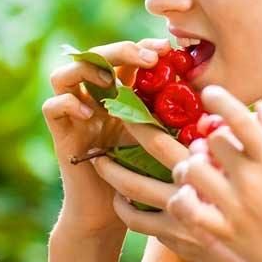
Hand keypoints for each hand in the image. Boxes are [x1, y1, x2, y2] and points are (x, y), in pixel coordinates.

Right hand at [42, 38, 170, 237]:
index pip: (124, 58)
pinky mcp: (61, 135)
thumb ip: (174, 115)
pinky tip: (91, 114)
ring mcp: (74, 117)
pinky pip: (52, 106)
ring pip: (64, 74)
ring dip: (86, 69)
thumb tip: (208, 94)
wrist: (112, 214)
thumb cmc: (142, 179)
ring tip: (111, 80)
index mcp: (117, 96)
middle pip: (93, 57)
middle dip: (120, 51)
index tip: (167, 50)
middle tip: (148, 59)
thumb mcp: (162, 139)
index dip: (142, 48)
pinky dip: (69, 104)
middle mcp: (92, 101)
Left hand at [172, 87, 261, 261]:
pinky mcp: (223, 232)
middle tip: (209, 141)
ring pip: (191, 170)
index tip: (208, 92)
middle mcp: (252, 180)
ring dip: (189, 164)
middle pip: (212, 141)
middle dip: (208, 137)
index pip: (240, 119)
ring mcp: (235, 207)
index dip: (220, 99)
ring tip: (194, 168)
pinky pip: (186, 209)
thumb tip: (258, 108)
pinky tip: (182, 194)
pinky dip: (179, 198)